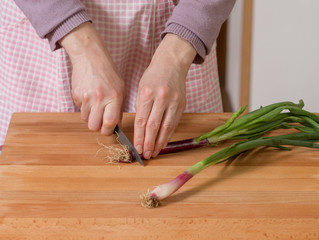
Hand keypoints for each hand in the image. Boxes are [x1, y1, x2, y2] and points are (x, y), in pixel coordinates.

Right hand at [59, 22, 125, 134]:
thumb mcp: (120, 90)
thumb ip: (119, 109)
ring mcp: (86, 97)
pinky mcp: (76, 95)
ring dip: (91, 117)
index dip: (108, 130)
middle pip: (94, 126)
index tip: (109, 129)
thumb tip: (117, 127)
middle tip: (101, 121)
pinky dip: (85, 108)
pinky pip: (80, 110)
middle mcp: (99, 99)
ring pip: (86, 120)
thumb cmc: (109, 74)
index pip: (109, 123)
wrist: (90, 58)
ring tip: (96, 106)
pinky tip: (89, 97)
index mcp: (114, 98)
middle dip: (98, 127)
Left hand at [134, 34, 196, 158]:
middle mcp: (161, 98)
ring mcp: (173, 101)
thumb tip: (141, 128)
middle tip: (145, 154)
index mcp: (147, 93)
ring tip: (154, 152)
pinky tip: (163, 142)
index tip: (137, 148)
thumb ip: (141, 107)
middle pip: (153, 125)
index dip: (139, 136)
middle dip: (149, 142)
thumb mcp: (142, 88)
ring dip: (160, 142)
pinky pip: (174, 123)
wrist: (172, 64)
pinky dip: (168, 134)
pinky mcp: (182, 104)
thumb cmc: (153, 76)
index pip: (141, 120)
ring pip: (166, 127)